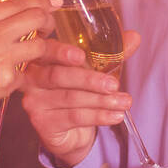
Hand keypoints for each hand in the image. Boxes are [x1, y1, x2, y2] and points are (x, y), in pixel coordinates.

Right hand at [0, 0, 58, 129]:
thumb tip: (14, 19)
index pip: (19, 1)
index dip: (42, 1)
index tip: (54, 2)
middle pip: (37, 17)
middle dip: (48, 22)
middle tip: (48, 29)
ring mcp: (0, 57)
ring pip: (40, 46)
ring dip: (44, 50)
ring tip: (35, 56)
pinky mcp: (6, 81)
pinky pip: (27, 74)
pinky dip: (23, 77)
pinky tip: (11, 80)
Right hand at [21, 28, 142, 164]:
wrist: (70, 130)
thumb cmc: (79, 91)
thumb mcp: (96, 70)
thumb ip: (112, 54)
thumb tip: (134, 37)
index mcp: (42, 58)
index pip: (47, 50)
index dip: (61, 52)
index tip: (81, 56)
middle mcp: (32, 79)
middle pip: (58, 76)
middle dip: (89, 80)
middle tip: (113, 84)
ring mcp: (34, 102)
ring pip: (70, 98)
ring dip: (101, 101)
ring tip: (124, 102)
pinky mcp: (42, 123)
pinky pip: (73, 117)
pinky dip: (98, 116)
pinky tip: (115, 116)